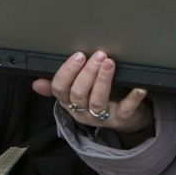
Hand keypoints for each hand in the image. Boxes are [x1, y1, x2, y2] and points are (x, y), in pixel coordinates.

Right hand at [32, 51, 153, 141]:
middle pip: (79, 94)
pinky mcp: (121, 119)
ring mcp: (102, 117)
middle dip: (87, 73)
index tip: (78, 55)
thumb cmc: (97, 98)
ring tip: (109, 63)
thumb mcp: (75, 93)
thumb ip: (59, 85)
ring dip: (103, 81)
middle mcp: (82, 112)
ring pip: (97, 101)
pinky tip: (139, 88)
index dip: (67, 72)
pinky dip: (132, 98)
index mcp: (69, 102)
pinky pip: (126, 109)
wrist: (124, 118)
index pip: (60, 89)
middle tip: (98, 55)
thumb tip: (36, 83)